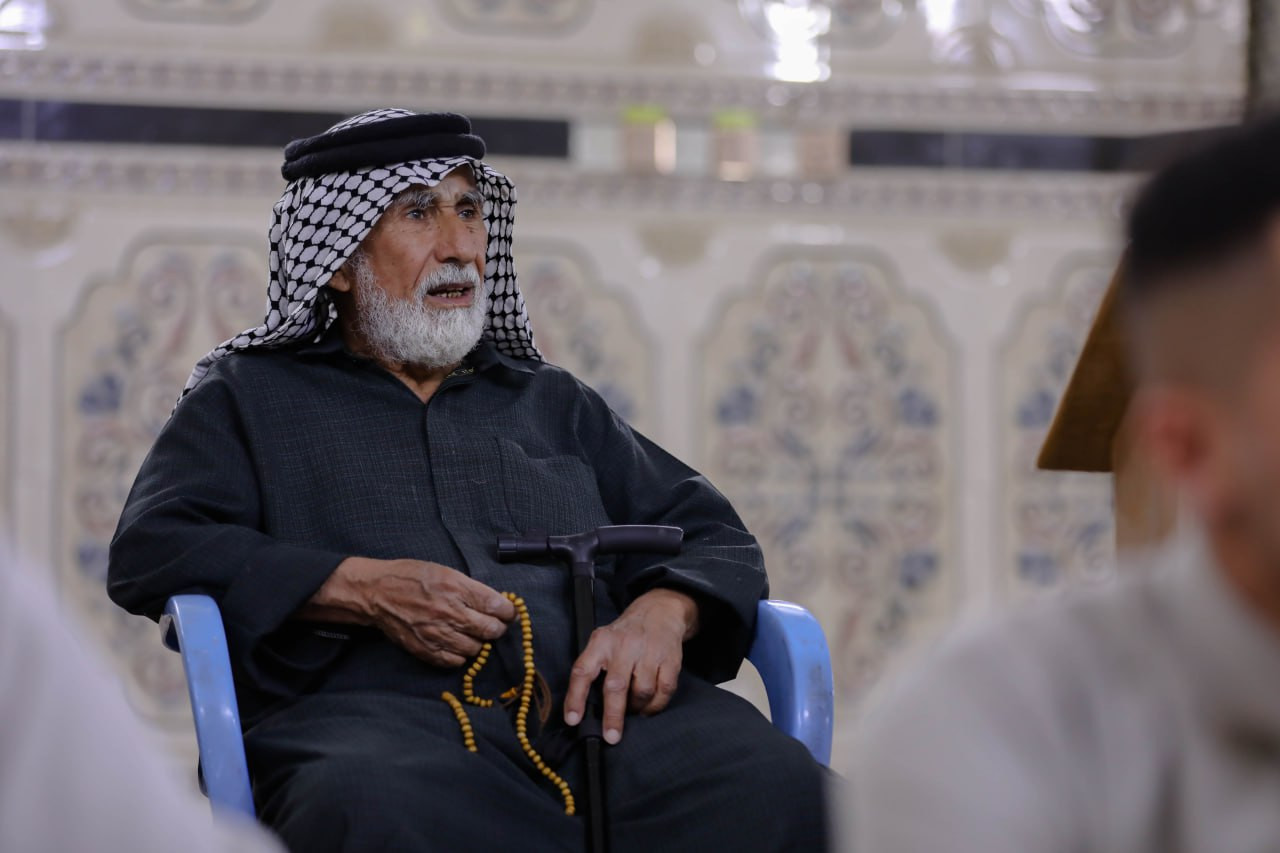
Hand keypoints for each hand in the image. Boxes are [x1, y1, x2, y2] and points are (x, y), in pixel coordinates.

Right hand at [304, 557, 515, 667]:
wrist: (376, 593)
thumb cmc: (410, 577)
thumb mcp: (445, 572)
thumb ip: (471, 588)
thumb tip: (496, 603)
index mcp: (456, 588)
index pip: (497, 606)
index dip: (508, 611)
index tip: (508, 612)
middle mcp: (449, 612)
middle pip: (491, 630)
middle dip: (497, 628)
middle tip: (492, 624)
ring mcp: (437, 634)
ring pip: (475, 649)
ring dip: (477, 642)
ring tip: (470, 633)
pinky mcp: (425, 649)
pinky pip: (455, 662)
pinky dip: (460, 655)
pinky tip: (455, 643)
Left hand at [562, 588, 698, 743]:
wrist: (659, 611)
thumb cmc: (625, 634)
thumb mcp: (602, 641)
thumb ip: (593, 667)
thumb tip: (585, 708)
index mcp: (601, 642)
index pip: (583, 671)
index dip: (576, 697)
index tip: (573, 720)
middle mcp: (624, 645)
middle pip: (616, 686)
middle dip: (613, 715)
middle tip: (611, 737)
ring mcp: (649, 652)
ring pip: (642, 692)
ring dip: (636, 709)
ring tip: (633, 710)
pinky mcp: (670, 660)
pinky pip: (663, 692)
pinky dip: (656, 706)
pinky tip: (649, 707)